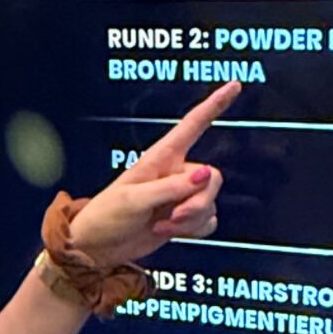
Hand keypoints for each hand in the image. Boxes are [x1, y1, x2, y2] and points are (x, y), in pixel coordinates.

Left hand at [64, 81, 239, 268]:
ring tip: (163, 225)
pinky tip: (170, 232)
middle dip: (199, 202)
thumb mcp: (134, 199)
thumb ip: (170, 187)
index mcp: (160, 158)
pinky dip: (194, 231)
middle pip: (212, 178)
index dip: (214, 104)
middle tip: (175, 216)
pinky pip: (208, 221)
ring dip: (191, 220)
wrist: (97, 248)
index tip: (235, 85)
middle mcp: (175, 173)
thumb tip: (204, 175)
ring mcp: (180, 196)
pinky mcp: (183, 218)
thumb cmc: (106, 217)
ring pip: (210, 203)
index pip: (192, 124)